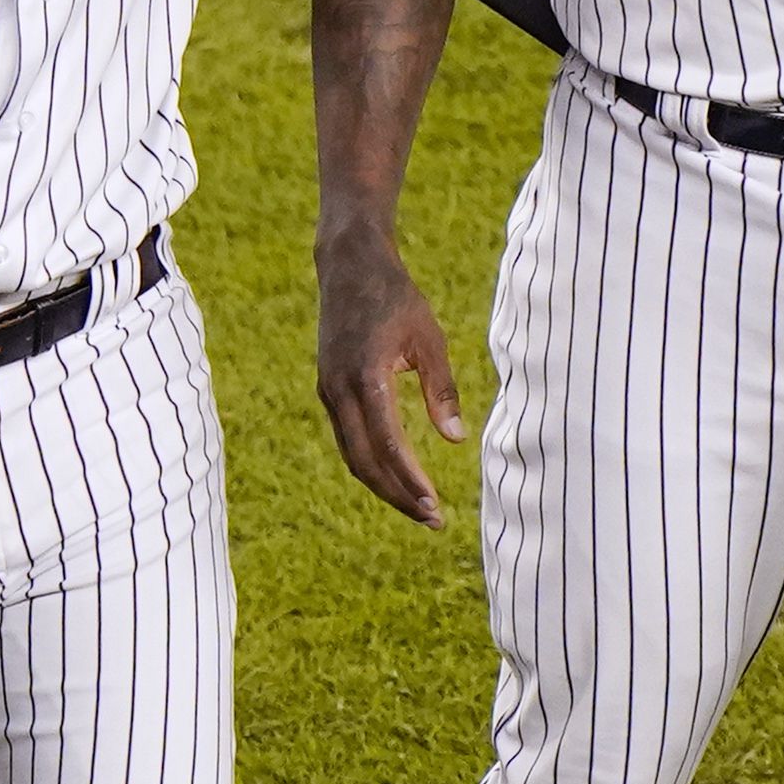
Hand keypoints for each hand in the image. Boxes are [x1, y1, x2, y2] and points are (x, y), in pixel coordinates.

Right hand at [316, 229, 467, 528]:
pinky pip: (348, 438)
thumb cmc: (396, 297)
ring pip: (352, 455)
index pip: (388, 446)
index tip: (436, 507)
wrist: (349, 264)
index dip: (411, 481)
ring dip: (384, 485)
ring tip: (419, 506)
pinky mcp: (328, 388)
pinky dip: (371, 462)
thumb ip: (441, 389)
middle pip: (364, 463)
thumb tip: (456, 440)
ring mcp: (328, 390)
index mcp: (365, 377)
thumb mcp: (428, 338)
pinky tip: (396, 474)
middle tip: (433, 519)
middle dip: (398, 495)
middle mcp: (338, 390)